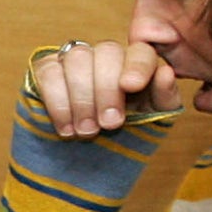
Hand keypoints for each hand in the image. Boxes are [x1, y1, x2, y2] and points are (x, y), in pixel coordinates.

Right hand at [31, 39, 179, 137]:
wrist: (92, 159)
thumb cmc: (127, 135)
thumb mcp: (154, 121)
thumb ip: (164, 98)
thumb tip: (165, 73)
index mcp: (137, 65)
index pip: (140, 52)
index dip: (137, 66)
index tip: (131, 87)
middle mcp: (106, 56)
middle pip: (107, 52)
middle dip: (107, 89)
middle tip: (108, 124)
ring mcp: (74, 60)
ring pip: (77, 58)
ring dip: (82, 98)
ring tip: (86, 131)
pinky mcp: (46, 70)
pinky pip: (48, 72)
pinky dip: (57, 102)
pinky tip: (66, 128)